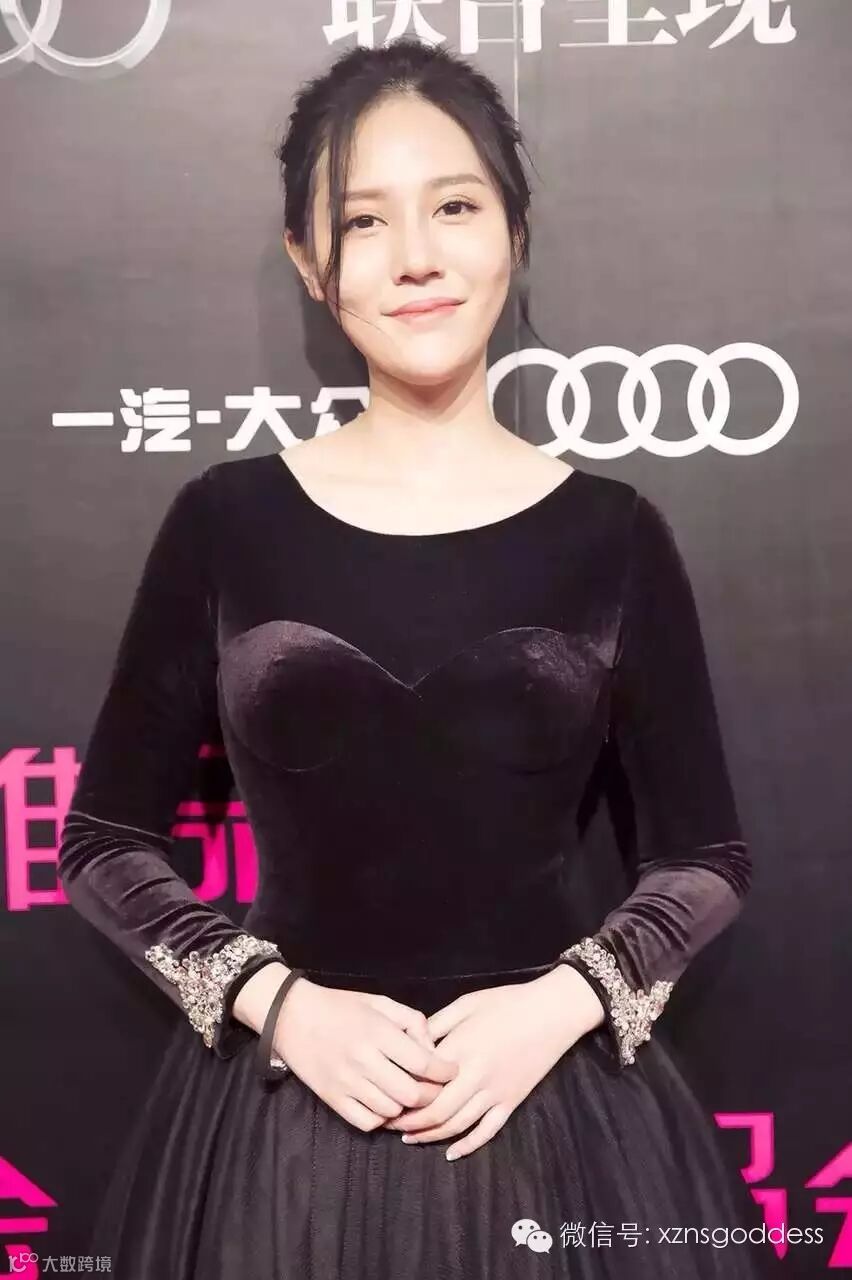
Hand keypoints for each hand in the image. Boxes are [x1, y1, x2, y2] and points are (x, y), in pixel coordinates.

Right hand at [271, 979, 459, 1131]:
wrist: (292, 1017)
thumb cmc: (341, 1006)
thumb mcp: (380, 1002)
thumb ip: (412, 1021)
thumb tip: (432, 1048)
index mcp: (378, 1032)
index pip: (423, 1062)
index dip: (445, 1071)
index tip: (452, 1071)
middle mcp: (363, 1060)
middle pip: (411, 1094)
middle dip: (431, 1095)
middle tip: (436, 1089)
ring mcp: (346, 1083)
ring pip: (392, 1111)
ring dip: (407, 1108)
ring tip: (411, 1097)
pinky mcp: (332, 1099)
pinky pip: (367, 1122)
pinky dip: (382, 1119)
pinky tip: (386, 1106)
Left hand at [380, 967, 604, 1159]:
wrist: (552, 1011)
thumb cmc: (507, 1002)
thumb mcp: (466, 1004)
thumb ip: (437, 1025)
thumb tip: (412, 1043)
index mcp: (461, 1049)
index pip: (422, 1080)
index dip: (401, 1091)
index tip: (383, 1094)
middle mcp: (475, 1076)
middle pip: (436, 1111)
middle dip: (409, 1121)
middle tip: (389, 1124)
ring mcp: (495, 1093)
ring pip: (457, 1125)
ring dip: (431, 1135)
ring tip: (410, 1137)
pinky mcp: (511, 1101)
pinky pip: (487, 1131)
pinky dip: (468, 1145)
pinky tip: (451, 1152)